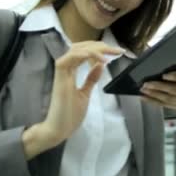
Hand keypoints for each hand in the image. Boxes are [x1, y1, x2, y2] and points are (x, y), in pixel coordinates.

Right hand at [25, 41, 123, 155]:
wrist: (58, 130)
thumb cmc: (69, 114)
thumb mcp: (85, 94)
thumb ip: (91, 79)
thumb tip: (100, 65)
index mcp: (71, 72)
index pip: (83, 52)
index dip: (99, 49)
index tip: (116, 52)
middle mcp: (66, 69)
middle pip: (80, 47)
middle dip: (99, 45)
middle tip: (117, 49)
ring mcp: (62, 73)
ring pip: (75, 50)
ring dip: (94, 48)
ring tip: (109, 53)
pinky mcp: (59, 78)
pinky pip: (68, 59)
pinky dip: (83, 54)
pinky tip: (98, 58)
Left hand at [140, 71, 175, 109]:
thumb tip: (159, 67)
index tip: (164, 75)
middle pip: (175, 90)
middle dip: (159, 87)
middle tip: (147, 84)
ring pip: (168, 100)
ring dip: (154, 95)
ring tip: (144, 91)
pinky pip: (165, 105)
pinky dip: (153, 101)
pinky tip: (145, 97)